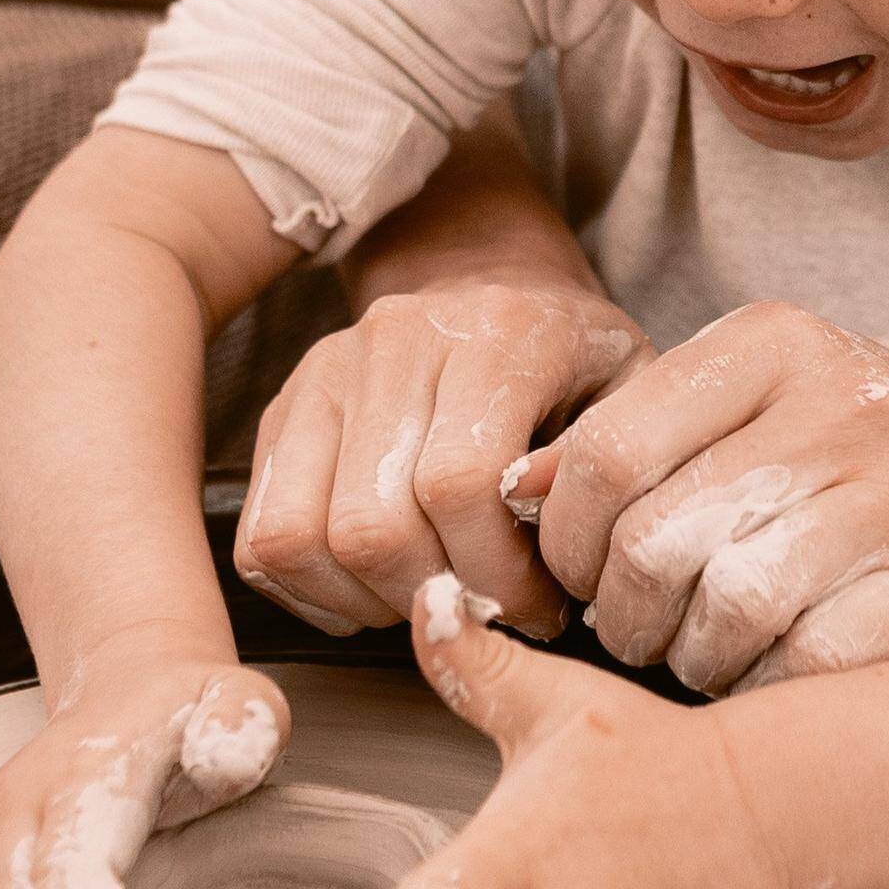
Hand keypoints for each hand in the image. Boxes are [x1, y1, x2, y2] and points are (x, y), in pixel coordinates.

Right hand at [234, 277, 646, 638]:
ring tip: (428, 594)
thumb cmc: (569, 356)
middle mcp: (394, 344)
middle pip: (372, 524)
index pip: (459, 483)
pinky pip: (261, 536)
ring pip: (300, 537)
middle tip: (484, 608)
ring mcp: (326, 374)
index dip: (498, 573)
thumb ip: (597, 459)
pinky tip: (374, 587)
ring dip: (365, 600)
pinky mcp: (283, 410)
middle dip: (433, 596)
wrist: (490, 281)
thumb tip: (541, 521)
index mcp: (494, 335)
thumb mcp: (628, 391)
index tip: (539, 605)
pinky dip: (311, 590)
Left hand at [515, 304, 888, 694]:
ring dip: (689, 654)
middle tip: (629, 625)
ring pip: (729, 608)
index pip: (611, 450)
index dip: (566, 535)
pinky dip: (762, 686)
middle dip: (621, 610)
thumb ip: (630, 433)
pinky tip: (758, 670)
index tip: (576, 569)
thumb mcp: (739, 393)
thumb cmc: (835, 433)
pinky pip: (808, 663)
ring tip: (694, 646)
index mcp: (772, 344)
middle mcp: (839, 407)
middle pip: (660, 541)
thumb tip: (516, 492)